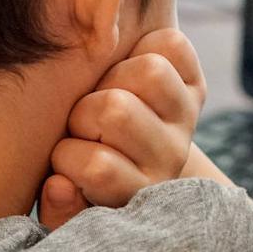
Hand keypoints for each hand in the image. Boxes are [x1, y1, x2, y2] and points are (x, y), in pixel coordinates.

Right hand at [39, 28, 206, 228]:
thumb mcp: (68, 204)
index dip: (67, 157)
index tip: (64, 160)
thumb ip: (57, 207)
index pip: (98, 168)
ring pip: (150, 71)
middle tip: (82, 124)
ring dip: (113, 76)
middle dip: (84, 111)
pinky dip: (145, 45)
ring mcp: (185, 119)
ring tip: (103, 93)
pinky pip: (172, 44)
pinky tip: (127, 69)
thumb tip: (60, 185)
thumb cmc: (83, 179)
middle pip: (117, 110)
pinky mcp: (195, 85)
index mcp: (136, 192)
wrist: (129, 158)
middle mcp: (169, 158)